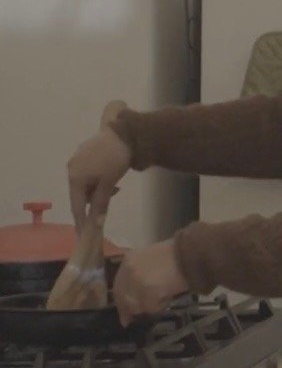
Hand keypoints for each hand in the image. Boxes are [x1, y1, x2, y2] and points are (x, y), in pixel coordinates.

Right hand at [66, 101, 130, 224]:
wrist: (124, 132)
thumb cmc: (115, 159)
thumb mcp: (108, 183)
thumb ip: (100, 203)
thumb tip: (96, 224)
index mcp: (74, 177)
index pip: (76, 205)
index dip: (81, 220)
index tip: (83, 235)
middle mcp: (71, 169)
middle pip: (80, 194)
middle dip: (94, 199)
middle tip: (112, 194)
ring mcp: (77, 160)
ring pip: (86, 184)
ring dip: (98, 189)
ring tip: (114, 184)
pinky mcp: (84, 153)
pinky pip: (88, 173)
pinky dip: (98, 179)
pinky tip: (111, 174)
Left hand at [113, 240, 188, 324]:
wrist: (193, 252)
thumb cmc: (177, 254)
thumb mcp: (151, 259)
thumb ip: (140, 273)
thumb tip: (135, 295)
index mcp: (129, 260)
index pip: (118, 286)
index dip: (120, 301)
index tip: (123, 313)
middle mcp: (129, 270)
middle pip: (124, 298)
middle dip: (130, 309)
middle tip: (131, 320)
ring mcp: (138, 281)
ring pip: (136, 305)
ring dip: (148, 306)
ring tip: (163, 298)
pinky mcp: (150, 291)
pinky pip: (151, 306)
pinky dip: (160, 305)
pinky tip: (169, 297)